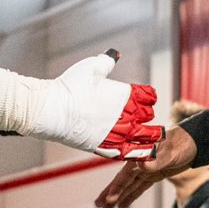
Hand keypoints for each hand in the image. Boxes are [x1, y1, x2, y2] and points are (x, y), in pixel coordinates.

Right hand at [0, 51, 162, 157]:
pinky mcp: (103, 147)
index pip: (147, 96)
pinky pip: (124, 152)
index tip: (147, 97)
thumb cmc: (70, 86)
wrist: (51, 111)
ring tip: (157, 140)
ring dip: (149, 138)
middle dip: (148, 116)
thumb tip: (115, 53)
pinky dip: (135, 153)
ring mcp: (114, 133)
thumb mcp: (91, 68)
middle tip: (150, 119)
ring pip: (140, 137)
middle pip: (145, 116)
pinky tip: (140, 154)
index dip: (148, 96)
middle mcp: (123, 115)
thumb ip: (106, 62)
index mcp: (124, 95)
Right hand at [96, 126, 197, 207]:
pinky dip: (131, 195)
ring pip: (129, 186)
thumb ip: (156, 160)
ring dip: (118, 196)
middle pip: (123, 181)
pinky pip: (140, 187)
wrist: (194, 142)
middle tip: (99, 205)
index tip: (108, 198)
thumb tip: (141, 165)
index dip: (116, 187)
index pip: (125, 174)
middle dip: (111, 193)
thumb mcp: (170, 152)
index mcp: (140, 156)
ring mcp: (147, 169)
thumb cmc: (182, 143)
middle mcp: (140, 163)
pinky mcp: (155, 174)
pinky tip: (123, 204)